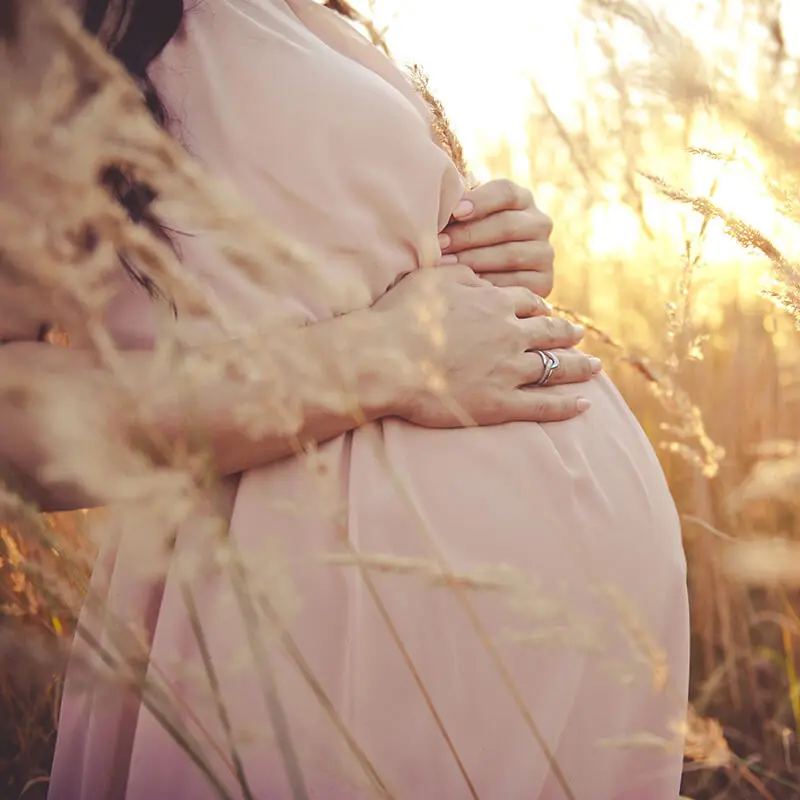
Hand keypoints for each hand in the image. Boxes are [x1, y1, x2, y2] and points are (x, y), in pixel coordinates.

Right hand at [372, 265, 599, 426]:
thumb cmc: (403, 317)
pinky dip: (566, 406)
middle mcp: (510, 336)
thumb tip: (480, 274)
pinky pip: (542, 405)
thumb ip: (464, 274)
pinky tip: (584, 405)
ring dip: (578, 367)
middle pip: (550, 333)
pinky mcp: (500, 404)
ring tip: (594, 367)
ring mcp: (509, 372)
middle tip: (578, 334)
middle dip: (567, 333)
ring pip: (555, 368)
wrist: (387, 360)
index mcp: (495, 304)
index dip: (538, 308)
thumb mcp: (434, 279)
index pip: (528, 302)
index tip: (544, 313)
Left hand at [438, 179, 554, 297]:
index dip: (480, 200)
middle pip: (506, 225)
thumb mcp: (466, 221)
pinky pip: (516, 283)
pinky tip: (466, 284)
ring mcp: (544, 253)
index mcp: (522, 200)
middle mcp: (539, 223)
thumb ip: (459, 212)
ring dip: (474, 259)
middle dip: (468, 235)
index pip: (506, 192)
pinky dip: (488, 283)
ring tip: (446, 264)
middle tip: (439, 244)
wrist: (494, 285)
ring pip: (510, 254)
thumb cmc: (469, 243)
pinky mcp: (544, 282)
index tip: (454, 212)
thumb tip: (437, 207)